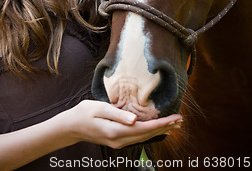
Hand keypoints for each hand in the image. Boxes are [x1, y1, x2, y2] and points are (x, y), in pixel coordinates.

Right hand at [65, 100, 182, 148]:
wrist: (71, 126)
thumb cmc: (84, 113)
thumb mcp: (99, 108)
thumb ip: (118, 114)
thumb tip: (135, 120)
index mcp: (115, 131)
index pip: (144, 128)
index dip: (161, 123)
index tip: (174, 118)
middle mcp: (119, 140)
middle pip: (147, 135)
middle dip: (164, 127)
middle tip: (180, 120)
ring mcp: (118, 143)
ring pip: (144, 138)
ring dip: (159, 131)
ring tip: (173, 125)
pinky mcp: (117, 141)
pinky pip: (137, 138)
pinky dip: (149, 133)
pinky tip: (156, 130)